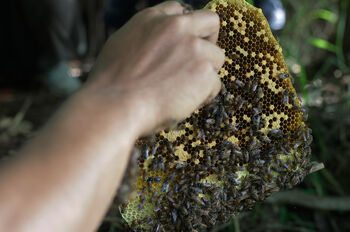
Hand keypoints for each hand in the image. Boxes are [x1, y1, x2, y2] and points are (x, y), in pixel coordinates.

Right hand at [84, 1, 224, 134]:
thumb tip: (155, 44)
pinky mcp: (204, 72)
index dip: (187, 29)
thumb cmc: (111, 84)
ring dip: (206, 74)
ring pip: (217, 57)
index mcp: (153, 19)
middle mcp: (177, 27)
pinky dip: (205, 96)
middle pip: (210, 22)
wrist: (115, 105)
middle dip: (210, 40)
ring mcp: (194, 48)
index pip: (180, 11)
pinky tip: (186, 103)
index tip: (186, 43)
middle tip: (200, 61)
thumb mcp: (121, 44)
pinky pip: (216, 85)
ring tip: (186, 91)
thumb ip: (145, 37)